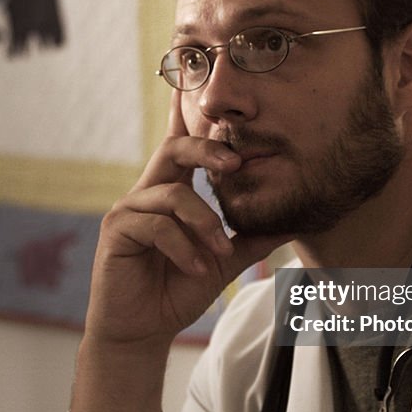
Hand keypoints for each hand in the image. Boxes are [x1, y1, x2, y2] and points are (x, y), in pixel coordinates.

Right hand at [84, 91, 290, 347]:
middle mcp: (147, 193)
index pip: (181, 145)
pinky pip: (156, 226)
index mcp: (171, 191)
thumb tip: (294, 220)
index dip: (188, 112)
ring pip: (172, 194)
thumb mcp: (223, 260)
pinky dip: (183, 247)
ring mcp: (128, 210)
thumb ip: (252, 237)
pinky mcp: (117, 231)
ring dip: (204, 221)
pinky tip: (197, 268)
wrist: (144, 331)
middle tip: (237, 164)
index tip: (202, 80)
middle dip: (207, 150)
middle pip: (174, 149)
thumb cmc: (179, 290)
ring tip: (220, 250)